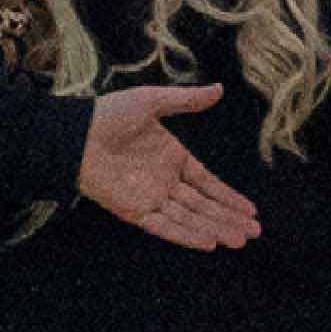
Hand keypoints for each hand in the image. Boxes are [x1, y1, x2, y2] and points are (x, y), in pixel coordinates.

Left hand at [76, 82, 262, 250]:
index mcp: (172, 157)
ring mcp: (151, 197)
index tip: (251, 210)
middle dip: (229, 219)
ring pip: (190, 218)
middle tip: (255, 233)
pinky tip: (209, 242)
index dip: (229, 197)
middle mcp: (165, 181)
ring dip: (215, 229)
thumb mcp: (153, 101)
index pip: (208, 183)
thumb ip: (187, 100)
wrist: (76, 133)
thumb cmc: (109, 114)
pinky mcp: (134, 210)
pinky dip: (186, 235)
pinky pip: (165, 226)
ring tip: (240, 241)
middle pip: (204, 205)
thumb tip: (220, 89)